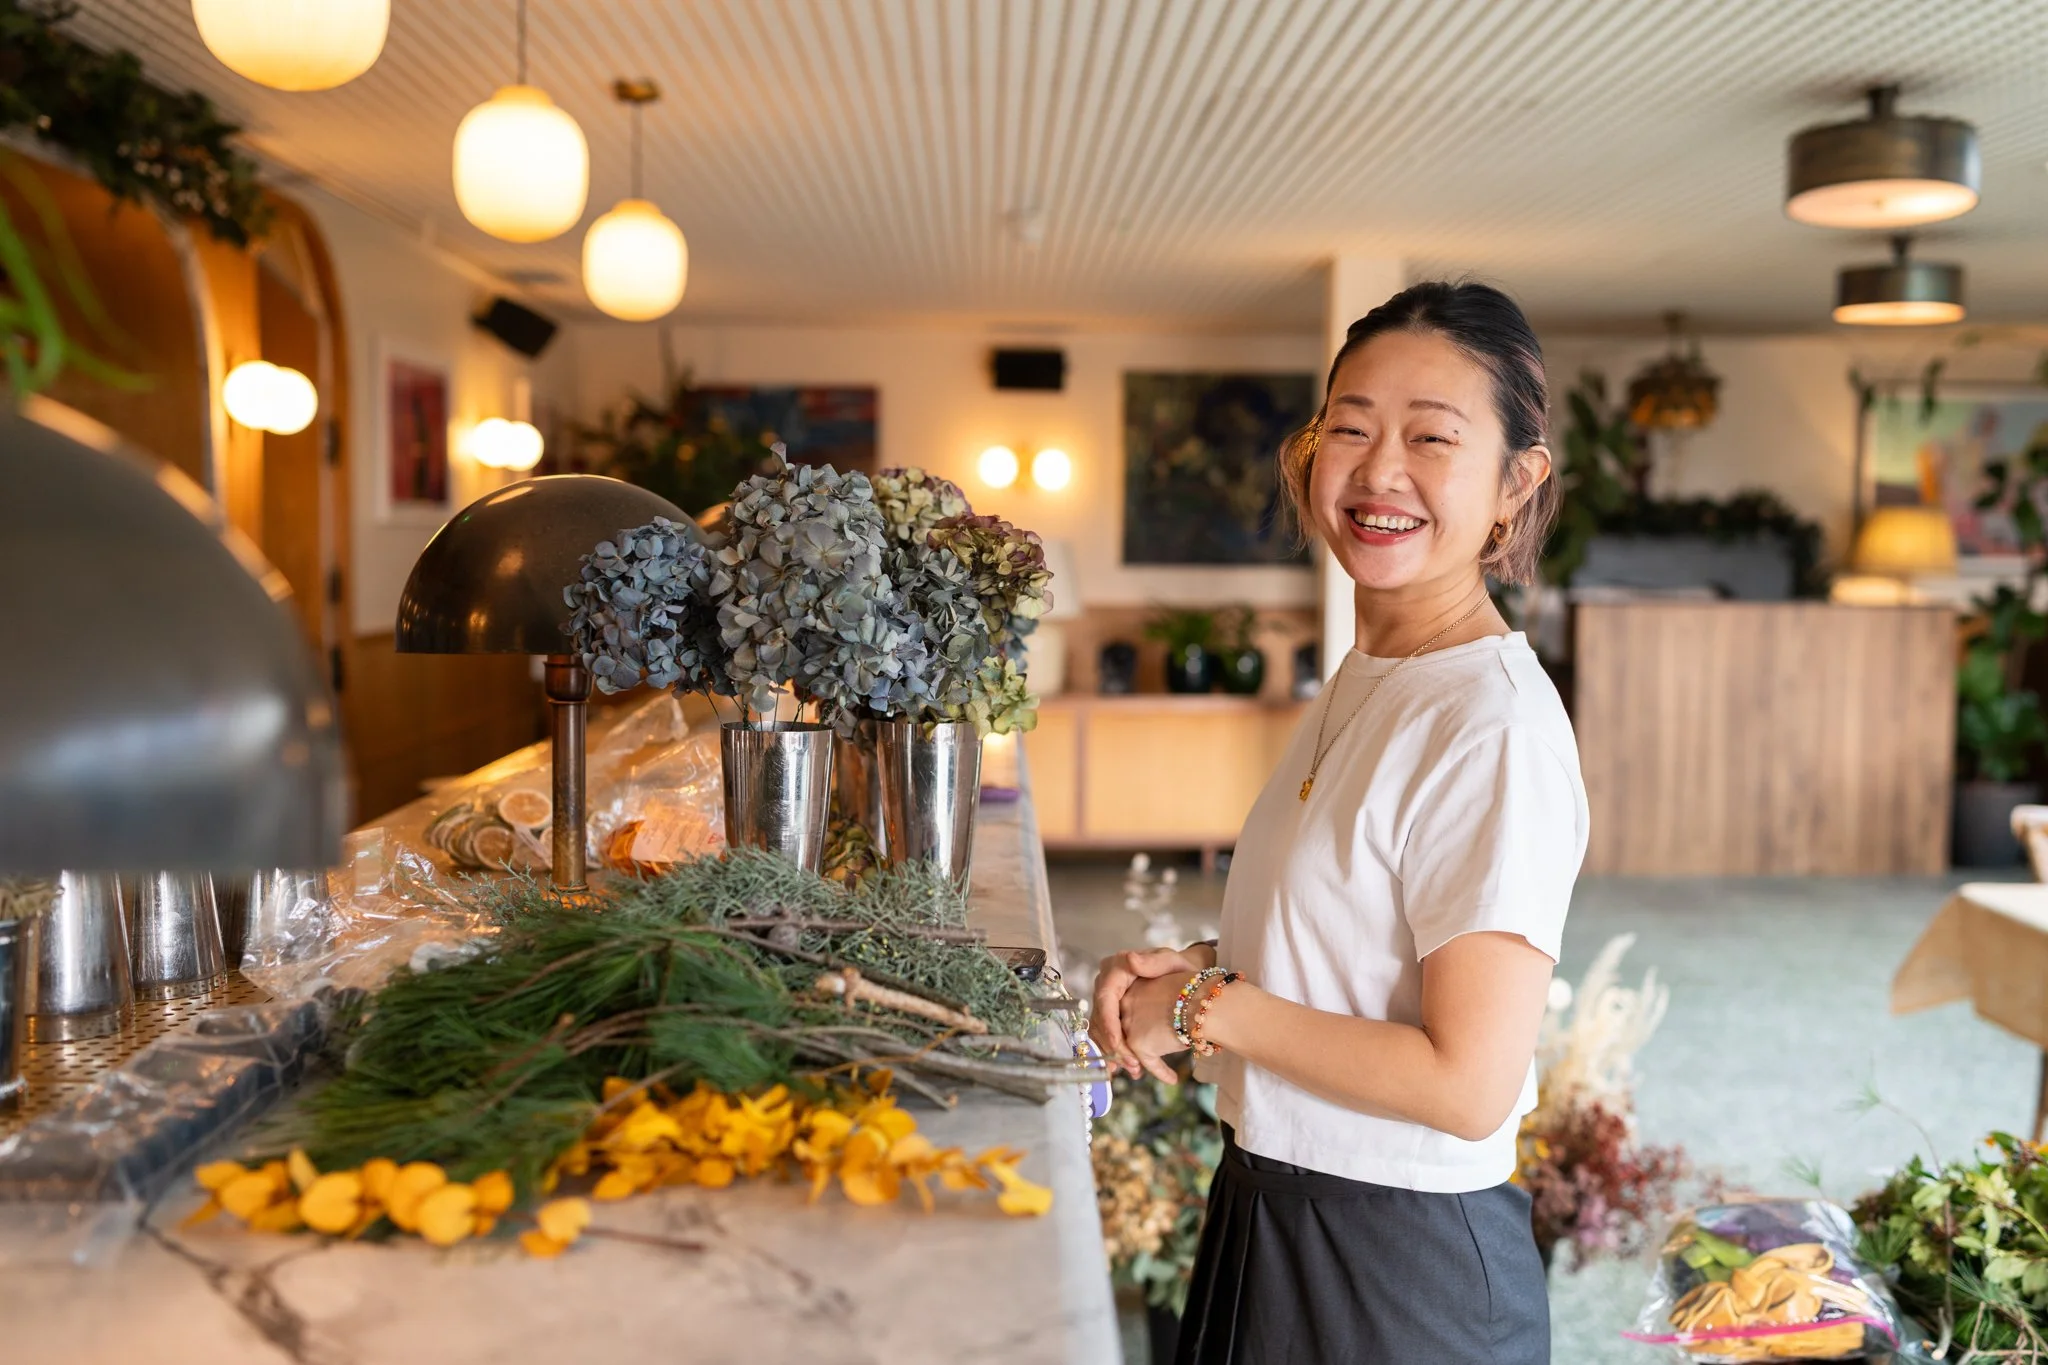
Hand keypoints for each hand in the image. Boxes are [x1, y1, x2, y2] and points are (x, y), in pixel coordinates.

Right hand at [1088, 945, 1209, 1077]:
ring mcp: (1109, 1004)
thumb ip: (1153, 961)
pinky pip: (1110, 1038)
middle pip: (1101, 1020)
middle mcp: (1106, 986)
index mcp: (1115, 970)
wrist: (1182, 977)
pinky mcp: (1115, 1017)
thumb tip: (1130, 958)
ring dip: (1116, 1054)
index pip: (1104, 998)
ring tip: (1135, 1070)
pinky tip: (1133, 1069)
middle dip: (1114, 1046)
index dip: (1108, 1024)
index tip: (1118, 1043)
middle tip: (1133, 1064)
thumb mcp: (1170, 961)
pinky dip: (1119, 1054)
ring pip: (1103, 1033)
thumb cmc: (1177, 967)